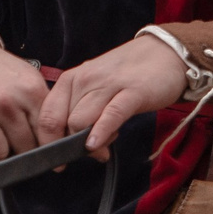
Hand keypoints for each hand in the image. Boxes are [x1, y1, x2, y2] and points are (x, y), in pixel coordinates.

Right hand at [0, 35, 49, 161]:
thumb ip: (41, 107)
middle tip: (5, 130)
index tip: (32, 141)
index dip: (41, 142)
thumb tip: (56, 140)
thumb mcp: (27, 79)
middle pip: (24, 149)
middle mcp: (5, 101)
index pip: (47, 135)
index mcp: (29, 91)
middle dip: (16, 145)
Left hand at [37, 34, 191, 160]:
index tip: (54, 160)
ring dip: (86, 143)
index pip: (46, 115)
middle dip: (69, 146)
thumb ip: (83, 114)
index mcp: (71, 79)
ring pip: (80, 121)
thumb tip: (77, 147)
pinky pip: (109, 115)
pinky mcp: (132, 92)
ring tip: (102, 149)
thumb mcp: (96, 89)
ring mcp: (108, 85)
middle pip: (61, 122)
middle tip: (86, 155)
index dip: (46, 142)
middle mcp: (85, 79)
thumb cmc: (128, 75)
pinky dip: (100, 133)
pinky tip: (97, 146)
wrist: (166, 53)